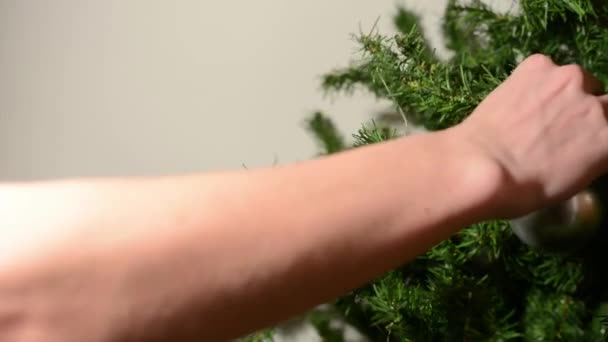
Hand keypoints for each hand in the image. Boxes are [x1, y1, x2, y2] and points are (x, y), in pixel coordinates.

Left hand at [458, 54, 607, 217]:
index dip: (598, 131)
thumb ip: (591, 155)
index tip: (584, 136)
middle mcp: (597, 104)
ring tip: (533, 111)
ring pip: (575, 81)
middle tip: (558, 126)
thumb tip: (587, 144)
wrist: (480, 165)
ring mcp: (569, 79)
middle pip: (603, 102)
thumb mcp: (572, 182)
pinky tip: (515, 99)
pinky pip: (544, 70)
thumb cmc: (523, 188)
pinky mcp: (538, 65)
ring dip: (563, 93)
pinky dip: (535, 81)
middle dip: (586, 112)